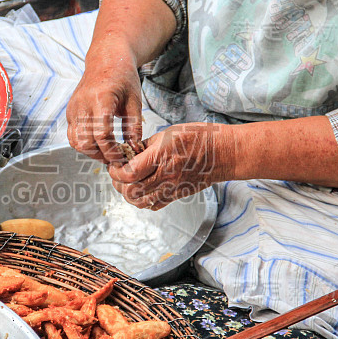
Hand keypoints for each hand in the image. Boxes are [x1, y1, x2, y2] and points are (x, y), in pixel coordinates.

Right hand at [66, 41, 142, 163]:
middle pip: (86, 141)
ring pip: (75, 141)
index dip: (112, 151)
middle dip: (101, 155)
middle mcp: (83, 104)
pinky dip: (83, 143)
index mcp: (101, 99)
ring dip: (90, 152)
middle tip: (115, 158)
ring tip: (106, 152)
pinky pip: (72, 134)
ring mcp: (73, 107)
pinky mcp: (70, 111)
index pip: (102, 135)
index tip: (122, 156)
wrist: (106, 60)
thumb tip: (135, 148)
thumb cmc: (122, 77)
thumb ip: (134, 126)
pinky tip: (97, 143)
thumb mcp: (134, 101)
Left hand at [108, 122, 233, 209]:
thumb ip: (145, 145)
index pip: (130, 173)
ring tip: (127, 182)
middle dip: (118, 183)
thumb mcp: (167, 133)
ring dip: (128, 194)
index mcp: (162, 156)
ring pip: (140, 202)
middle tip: (117, 173)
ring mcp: (172, 188)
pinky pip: (154, 205)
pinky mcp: (177, 196)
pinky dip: (143, 200)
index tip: (114, 165)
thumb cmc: (199, 138)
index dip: (116, 171)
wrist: (223, 153)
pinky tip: (143, 188)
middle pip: (132, 191)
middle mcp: (167, 176)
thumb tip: (128, 153)